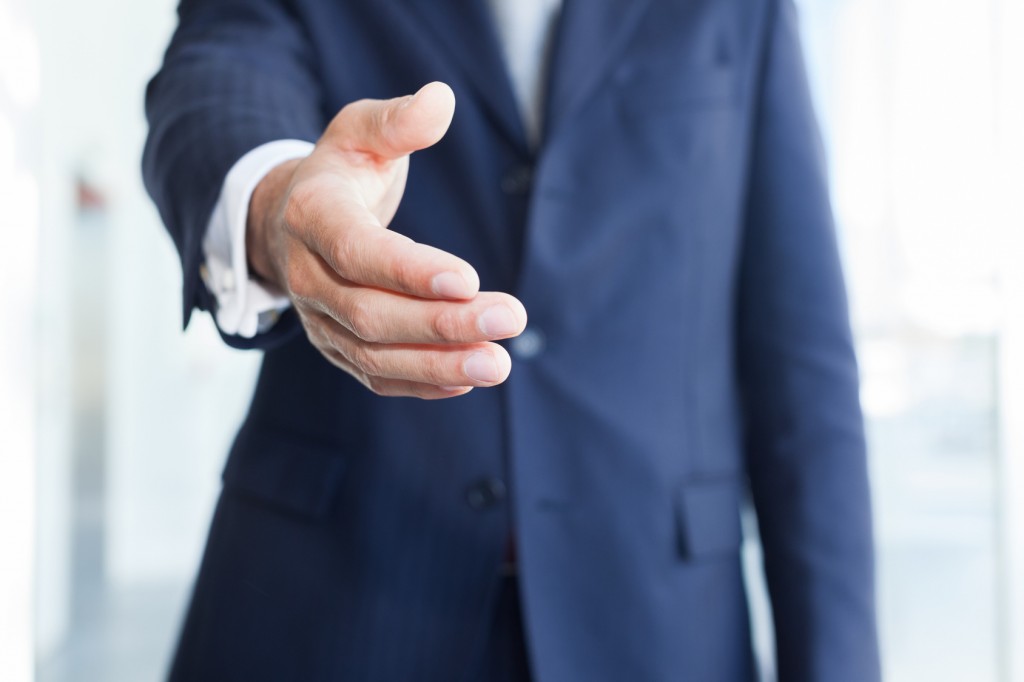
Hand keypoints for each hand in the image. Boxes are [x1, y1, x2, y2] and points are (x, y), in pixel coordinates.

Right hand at [246, 82, 525, 398]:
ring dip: (437, 363)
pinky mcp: (337, 348)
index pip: (355, 250)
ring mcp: (318, 320)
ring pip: (373, 355)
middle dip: (442, 323)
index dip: (408, 270)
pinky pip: (375, 376)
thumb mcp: (359, 132)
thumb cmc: (340, 172)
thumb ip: (397, 121)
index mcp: (311, 215)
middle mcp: (307, 276)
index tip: (470, 279)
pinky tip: (468, 378)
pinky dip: (421, 383)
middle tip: (510, 319)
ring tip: (498, 363)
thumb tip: (441, 100)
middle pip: (371, 313)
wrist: (289, 222)